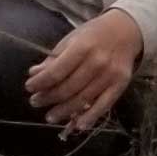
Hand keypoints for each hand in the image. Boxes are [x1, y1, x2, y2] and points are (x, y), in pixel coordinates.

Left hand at [24, 9, 143, 140]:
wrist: (127, 30)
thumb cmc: (94, 34)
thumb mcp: (72, 39)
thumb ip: (54, 58)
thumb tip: (34, 74)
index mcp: (82, 47)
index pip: (56, 72)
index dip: (40, 83)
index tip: (29, 87)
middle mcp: (97, 62)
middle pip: (68, 88)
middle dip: (48, 98)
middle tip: (35, 102)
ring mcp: (110, 75)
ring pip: (83, 99)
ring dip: (64, 111)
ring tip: (50, 116)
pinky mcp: (120, 85)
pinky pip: (104, 105)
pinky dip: (91, 117)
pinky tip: (78, 125)